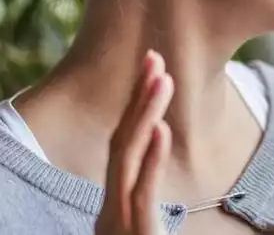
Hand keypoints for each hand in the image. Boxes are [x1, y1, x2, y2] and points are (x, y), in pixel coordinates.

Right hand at [95, 50, 172, 234]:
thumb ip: (143, 208)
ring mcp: (119, 223)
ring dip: (145, 115)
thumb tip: (155, 173)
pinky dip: (152, 159)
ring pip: (128, 160)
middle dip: (138, 98)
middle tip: (154, 56)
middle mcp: (110, 211)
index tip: (150, 72)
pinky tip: (161, 129)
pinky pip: (143, 194)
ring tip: (163, 79)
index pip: (123, 148)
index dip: (135, 107)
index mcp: (113, 207)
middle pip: (122, 143)